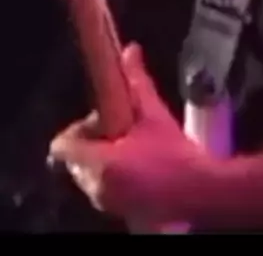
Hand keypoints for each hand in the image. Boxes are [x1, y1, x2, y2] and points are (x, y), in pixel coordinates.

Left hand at [49, 44, 211, 225]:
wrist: (200, 193)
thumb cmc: (176, 155)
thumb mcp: (154, 115)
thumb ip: (137, 81)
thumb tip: (130, 50)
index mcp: (100, 163)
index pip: (63, 146)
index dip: (79, 127)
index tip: (102, 118)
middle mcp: (95, 187)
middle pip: (76, 158)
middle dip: (95, 140)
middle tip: (122, 128)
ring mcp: (105, 203)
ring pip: (89, 173)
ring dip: (104, 157)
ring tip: (134, 145)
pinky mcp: (117, 212)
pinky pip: (103, 187)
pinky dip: (113, 175)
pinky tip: (140, 164)